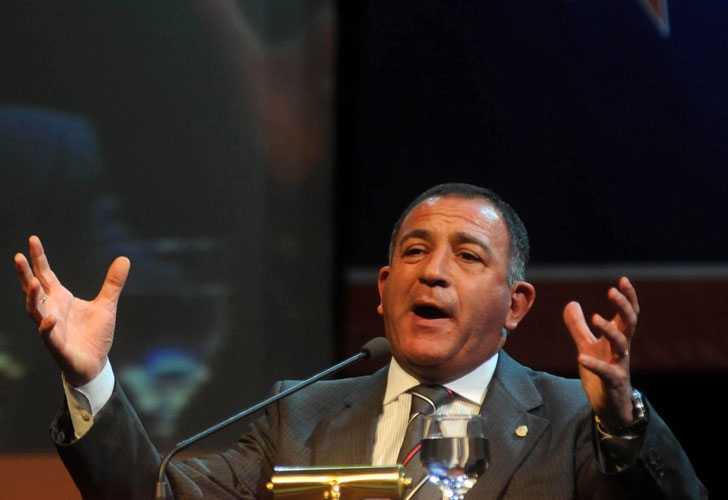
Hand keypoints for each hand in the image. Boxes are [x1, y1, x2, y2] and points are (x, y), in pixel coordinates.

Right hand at [14, 235, 129, 386]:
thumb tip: (124, 259)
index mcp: (61, 299)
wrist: (95, 363)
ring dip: (32, 297)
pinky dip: (47, 326)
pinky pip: (48, 335)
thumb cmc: (94, 335)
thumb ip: (113, 283)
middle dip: (25, 274)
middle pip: (33, 290)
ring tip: (32, 282)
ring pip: (35, 311)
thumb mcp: (107, 305)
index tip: (32, 239)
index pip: (45, 274)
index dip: (38, 258)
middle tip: (18, 257)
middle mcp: (51, 310)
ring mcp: (51, 328)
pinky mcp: (57, 345)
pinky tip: (50, 318)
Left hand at [562, 277, 639, 426]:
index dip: (627, 298)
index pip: (627, 314)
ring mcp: (620, 365)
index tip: (623, 280)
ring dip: (610, 329)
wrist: (609, 406)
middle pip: (629, 324)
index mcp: (617, 339)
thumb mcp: (587, 346)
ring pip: (622, 344)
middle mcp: (622, 350)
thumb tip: (571, 303)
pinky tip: (581, 357)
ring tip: (595, 317)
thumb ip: (578, 326)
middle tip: (612, 291)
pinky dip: (594, 364)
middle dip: (623, 306)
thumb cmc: (601, 373)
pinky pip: (607, 372)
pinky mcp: (613, 383)